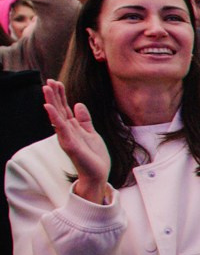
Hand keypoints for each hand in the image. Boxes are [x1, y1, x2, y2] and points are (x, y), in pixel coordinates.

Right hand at [42, 79, 111, 202]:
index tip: (56, 82)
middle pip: (58, 109)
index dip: (61, 95)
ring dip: (51, 102)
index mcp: (73, 127)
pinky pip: (61, 129)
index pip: (64, 108)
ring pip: (57, 116)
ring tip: (46, 89)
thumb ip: (84, 120)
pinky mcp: (70, 145)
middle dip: (54, 95)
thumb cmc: (94, 155)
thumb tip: (78, 104)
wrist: (98, 173)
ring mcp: (67, 137)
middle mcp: (67, 131)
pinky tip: (49, 108)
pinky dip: (55, 118)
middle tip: (48, 80)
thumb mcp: (91, 133)